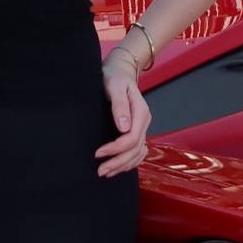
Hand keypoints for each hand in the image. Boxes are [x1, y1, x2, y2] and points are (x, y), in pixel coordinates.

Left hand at [97, 44, 151, 177]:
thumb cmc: (114, 76)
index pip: (132, 138)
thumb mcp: (114, 85)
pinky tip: (117, 167)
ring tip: (106, 172)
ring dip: (123, 165)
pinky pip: (138, 152)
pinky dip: (129, 162)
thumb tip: (123, 128)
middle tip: (100, 171)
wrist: (120, 70)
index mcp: (141, 113)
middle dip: (118, 162)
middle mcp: (143, 122)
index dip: (116, 149)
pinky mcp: (136, 130)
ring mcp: (141, 127)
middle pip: (135, 150)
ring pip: (138, 154)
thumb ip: (119, 105)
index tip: (98, 153)